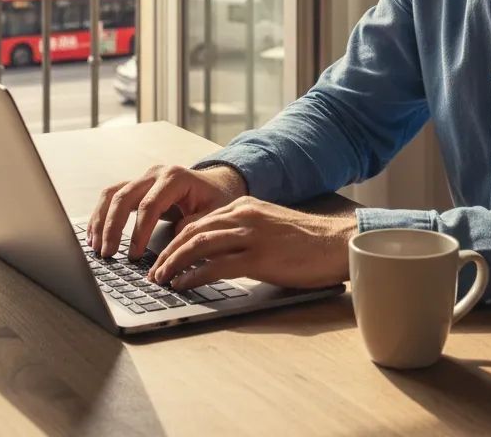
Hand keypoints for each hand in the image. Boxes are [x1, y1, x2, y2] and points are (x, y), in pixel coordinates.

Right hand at [87, 163, 246, 258]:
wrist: (217, 184)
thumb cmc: (216, 199)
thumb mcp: (214, 213)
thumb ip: (195, 225)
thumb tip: (172, 241)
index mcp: (175, 178)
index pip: (150, 205)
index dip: (139, 232)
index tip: (133, 255)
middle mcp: (155, 174)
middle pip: (124, 196)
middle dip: (112, 227)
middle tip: (108, 253)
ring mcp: (144, 178)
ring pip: (112, 194)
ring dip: (100, 220)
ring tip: (95, 247)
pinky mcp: (136, 186)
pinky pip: (111, 197)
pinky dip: (100, 215)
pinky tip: (94, 236)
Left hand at [147, 196, 357, 290]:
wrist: (335, 244)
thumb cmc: (306, 241)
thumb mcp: (270, 226)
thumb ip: (244, 232)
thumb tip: (217, 253)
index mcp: (246, 205)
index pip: (200, 220)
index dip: (177, 240)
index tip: (163, 256)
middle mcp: (245, 215)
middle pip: (193, 230)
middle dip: (168, 252)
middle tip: (154, 270)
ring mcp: (251, 235)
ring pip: (200, 245)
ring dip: (174, 263)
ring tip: (161, 279)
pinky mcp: (259, 257)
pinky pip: (216, 265)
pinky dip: (194, 275)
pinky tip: (183, 285)